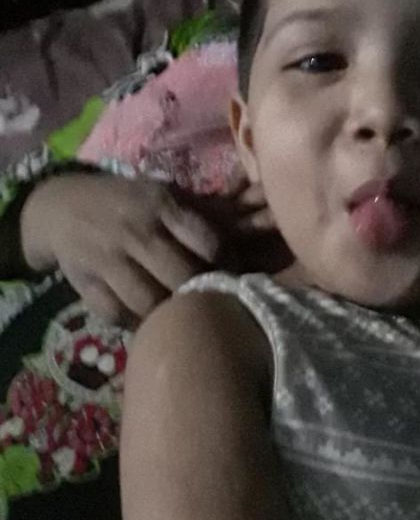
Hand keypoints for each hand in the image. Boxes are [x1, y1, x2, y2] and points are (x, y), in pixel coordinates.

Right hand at [19, 172, 257, 324]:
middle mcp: (136, 232)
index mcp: (162, 206)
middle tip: (213, 305)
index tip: (235, 276)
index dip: (227, 265)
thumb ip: (203, 214)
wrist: (60, 205)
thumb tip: (260, 219)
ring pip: (149, 301)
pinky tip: (149, 323)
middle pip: (181, 277)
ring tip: (183, 319)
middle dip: (201, 294)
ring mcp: (109, 259)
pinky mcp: (86, 283)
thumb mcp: (163, 195)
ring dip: (169, 315)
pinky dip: (135, 324)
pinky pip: (117, 314)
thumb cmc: (128, 201)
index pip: (208, 242)